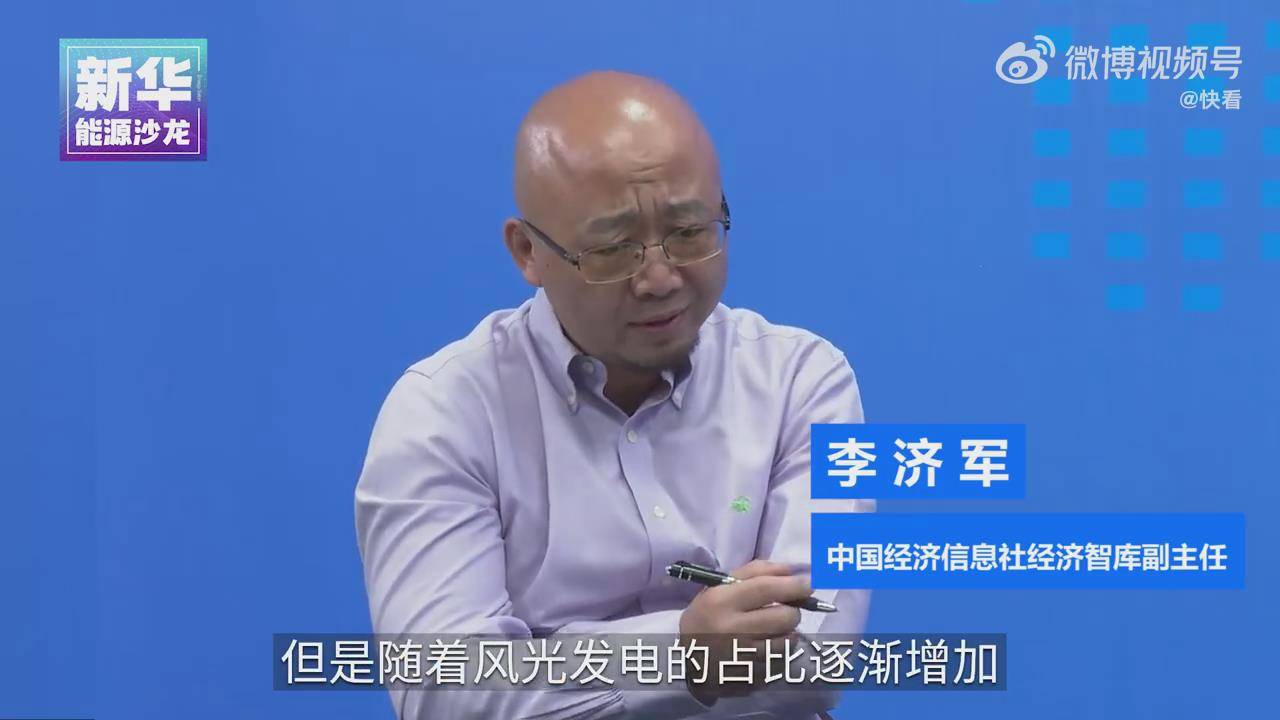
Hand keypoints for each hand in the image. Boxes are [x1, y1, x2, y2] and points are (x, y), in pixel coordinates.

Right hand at [677, 559, 811, 703]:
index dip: (794, 585)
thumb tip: (793, 571)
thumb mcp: (720, 587)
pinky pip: (782, 663)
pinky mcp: (752, 678)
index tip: (809, 584)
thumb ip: (755, 572)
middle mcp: (732, 630)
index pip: (766, 589)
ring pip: (788, 642)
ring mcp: (743, 658)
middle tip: (786, 610)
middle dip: (793, 611)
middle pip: (784, 617)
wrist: (687, 662)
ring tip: (774, 631)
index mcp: (722, 602)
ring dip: (788, 633)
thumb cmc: (707, 616)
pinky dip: (781, 654)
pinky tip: (767, 649)